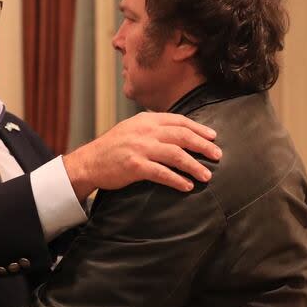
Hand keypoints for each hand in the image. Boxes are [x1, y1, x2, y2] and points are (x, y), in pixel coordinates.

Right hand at [63, 112, 220, 200]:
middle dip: (203, 146)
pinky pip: (162, 173)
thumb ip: (152, 128)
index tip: (213, 137)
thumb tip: (178, 133)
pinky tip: (187, 186)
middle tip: (217, 155)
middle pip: (182, 136)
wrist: (89, 161)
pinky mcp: (135, 166)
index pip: (178, 120)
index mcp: (146, 120)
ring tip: (207, 175)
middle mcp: (145, 131)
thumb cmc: (112, 147)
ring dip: (194, 165)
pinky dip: (177, 180)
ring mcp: (140, 148)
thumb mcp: (132, 129)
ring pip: (176, 155)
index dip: (198, 129)